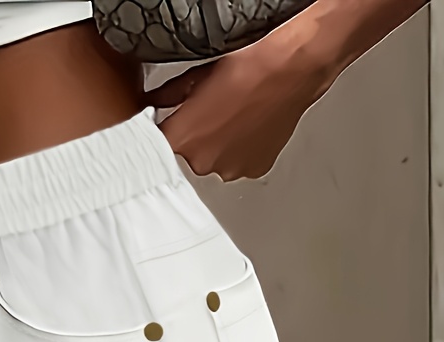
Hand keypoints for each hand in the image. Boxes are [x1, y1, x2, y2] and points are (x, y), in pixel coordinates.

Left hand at [154, 22, 333, 181]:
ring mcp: (228, 170)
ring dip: (219, 146)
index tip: (168, 127)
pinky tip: (248, 128)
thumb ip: (170, 95)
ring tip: (234, 118)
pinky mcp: (252, 170)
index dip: (163, 136)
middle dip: (195, 138)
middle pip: (188, 156)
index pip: (157, 148)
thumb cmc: (246, 69)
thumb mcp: (197, 77)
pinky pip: (239, 163)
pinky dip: (241, 151)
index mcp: (181, 139)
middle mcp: (201, 162)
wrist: (287, 71)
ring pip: (215, 161)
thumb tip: (156, 100)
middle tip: (211, 113)